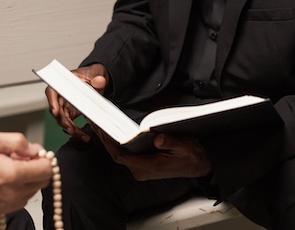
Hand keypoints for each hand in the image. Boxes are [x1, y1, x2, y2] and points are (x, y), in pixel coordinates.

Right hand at [0, 131, 51, 215]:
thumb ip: (17, 141)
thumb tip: (34, 149)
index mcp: (11, 174)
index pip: (46, 170)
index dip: (44, 159)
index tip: (35, 154)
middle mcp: (12, 192)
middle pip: (42, 182)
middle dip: (36, 168)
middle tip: (21, 158)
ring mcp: (7, 204)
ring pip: (32, 191)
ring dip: (27, 179)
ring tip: (9, 168)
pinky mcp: (0, 211)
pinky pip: (21, 200)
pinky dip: (18, 189)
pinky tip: (4, 179)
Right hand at [46, 64, 108, 141]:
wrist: (97, 81)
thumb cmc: (92, 74)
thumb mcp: (97, 71)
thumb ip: (98, 76)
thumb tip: (98, 81)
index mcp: (63, 82)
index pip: (52, 91)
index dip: (52, 101)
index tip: (55, 111)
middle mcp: (61, 95)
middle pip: (56, 109)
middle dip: (62, 120)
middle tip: (70, 129)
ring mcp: (64, 105)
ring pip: (62, 120)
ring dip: (70, 128)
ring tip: (79, 135)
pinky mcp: (70, 113)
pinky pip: (70, 124)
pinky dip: (76, 131)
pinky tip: (84, 136)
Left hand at [94, 128, 211, 180]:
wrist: (198, 164)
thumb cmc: (190, 156)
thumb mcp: (182, 146)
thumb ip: (169, 142)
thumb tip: (157, 138)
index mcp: (148, 167)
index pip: (121, 157)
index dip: (108, 144)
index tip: (101, 131)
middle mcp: (142, 171)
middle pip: (117, 155)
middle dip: (106, 140)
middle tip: (97, 124)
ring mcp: (142, 169)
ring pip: (121, 155)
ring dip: (111, 142)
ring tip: (103, 125)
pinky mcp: (143, 165)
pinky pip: (126, 155)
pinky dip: (119, 144)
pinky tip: (116, 133)